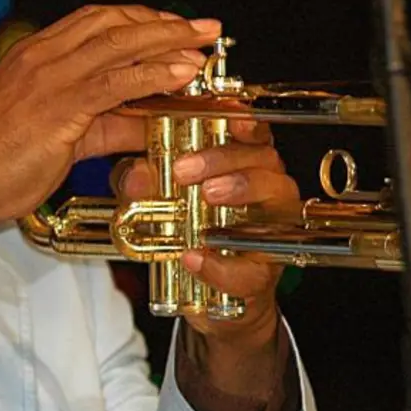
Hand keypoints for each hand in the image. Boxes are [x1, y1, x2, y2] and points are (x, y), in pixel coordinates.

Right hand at [0, 5, 221, 248]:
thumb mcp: (60, 138)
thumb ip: (107, 125)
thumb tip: (151, 122)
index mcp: (34, 56)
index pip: (95, 22)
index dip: (140, 21)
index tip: (173, 28)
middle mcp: (42, 57)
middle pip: (113, 23)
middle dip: (163, 23)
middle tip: (203, 28)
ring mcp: (49, 78)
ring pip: (120, 44)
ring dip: (169, 40)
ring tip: (204, 43)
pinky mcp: (58, 106)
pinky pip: (116, 82)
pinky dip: (154, 73)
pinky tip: (182, 73)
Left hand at [116, 119, 297, 397]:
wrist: (203, 293)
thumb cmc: (185, 232)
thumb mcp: (151, 199)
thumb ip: (139, 184)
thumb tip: (135, 174)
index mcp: (242, 163)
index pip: (251, 133)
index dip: (244, 121)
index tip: (230, 117)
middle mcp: (265, 189)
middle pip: (262, 158)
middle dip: (222, 158)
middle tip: (186, 169)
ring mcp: (270, 230)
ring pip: (275, 200)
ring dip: (240, 190)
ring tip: (207, 195)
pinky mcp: (262, 273)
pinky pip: (250, 268)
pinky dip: (220, 265)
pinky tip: (194, 258)